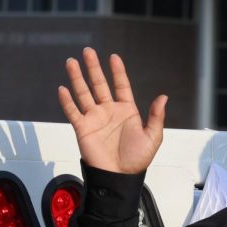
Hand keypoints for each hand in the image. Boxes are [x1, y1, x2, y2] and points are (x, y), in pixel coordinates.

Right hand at [57, 47, 166, 174]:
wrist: (120, 175)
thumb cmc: (137, 159)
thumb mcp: (152, 137)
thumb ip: (156, 116)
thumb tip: (163, 97)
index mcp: (127, 111)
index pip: (121, 86)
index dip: (118, 72)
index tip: (114, 57)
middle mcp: (109, 111)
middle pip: (99, 84)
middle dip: (93, 68)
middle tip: (88, 51)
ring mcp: (95, 118)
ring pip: (84, 93)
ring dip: (77, 78)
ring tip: (72, 62)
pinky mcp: (83, 128)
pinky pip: (73, 111)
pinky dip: (67, 101)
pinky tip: (63, 88)